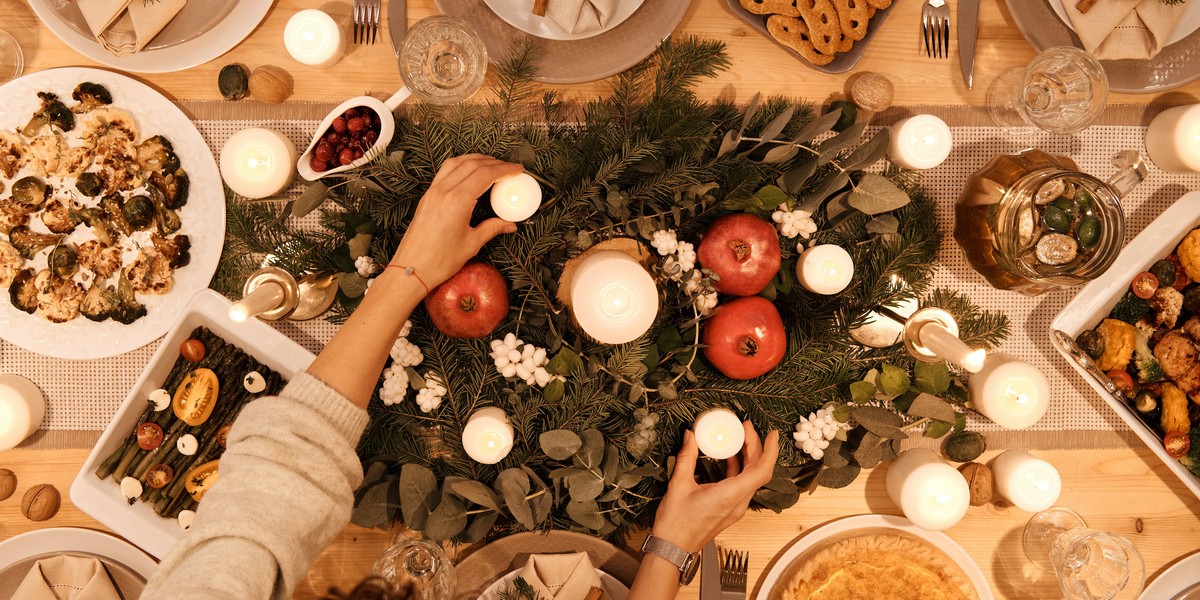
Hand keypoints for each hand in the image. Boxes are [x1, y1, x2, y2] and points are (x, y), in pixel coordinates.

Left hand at [390, 154, 523, 288]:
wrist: (412, 268)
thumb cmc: (439, 260)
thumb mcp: (471, 244)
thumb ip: (492, 228)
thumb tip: (509, 224)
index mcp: (457, 201)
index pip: (485, 174)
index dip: (504, 169)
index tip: (517, 169)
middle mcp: (444, 191)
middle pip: (472, 164)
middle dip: (494, 162)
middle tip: (509, 168)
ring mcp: (433, 191)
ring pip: (457, 162)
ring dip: (476, 159)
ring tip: (491, 164)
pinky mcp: (427, 196)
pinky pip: (445, 171)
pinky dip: (461, 165)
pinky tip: (469, 171)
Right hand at [650, 423, 779, 552]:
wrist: (673, 549)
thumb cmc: (676, 524)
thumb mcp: (679, 484)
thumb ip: (687, 457)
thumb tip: (690, 436)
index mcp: (730, 496)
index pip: (761, 471)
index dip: (770, 450)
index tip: (772, 434)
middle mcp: (738, 503)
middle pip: (758, 471)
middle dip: (755, 446)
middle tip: (746, 427)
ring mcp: (735, 508)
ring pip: (751, 478)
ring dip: (748, 457)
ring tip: (739, 437)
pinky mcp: (729, 510)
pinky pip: (742, 485)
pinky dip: (739, 468)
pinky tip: (729, 456)